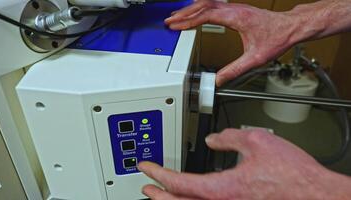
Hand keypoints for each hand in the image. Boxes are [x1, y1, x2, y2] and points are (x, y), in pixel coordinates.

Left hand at [138, 128, 350, 199]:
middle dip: (161, 195)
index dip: (159, 174)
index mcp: (222, 188)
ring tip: (163, 194)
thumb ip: (229, 137)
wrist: (315, 194)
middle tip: (147, 187)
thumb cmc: (292, 174)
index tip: (147, 169)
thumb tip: (214, 140)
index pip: (180, 182)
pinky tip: (195, 195)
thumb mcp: (257, 141)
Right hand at [165, 1, 301, 85]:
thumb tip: (219, 80)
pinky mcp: (237, 10)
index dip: (189, 20)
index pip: (206, 15)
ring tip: (178, 16)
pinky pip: (214, 4)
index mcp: (237, 17)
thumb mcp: (255, 58)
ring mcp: (235, 8)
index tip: (176, 25)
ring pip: (208, 2)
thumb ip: (235, 70)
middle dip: (185, 12)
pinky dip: (201, 8)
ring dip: (192, 8)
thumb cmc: (277, 37)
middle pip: (203, 5)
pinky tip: (196, 13)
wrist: (291, 27)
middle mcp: (234, 9)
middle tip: (170, 20)